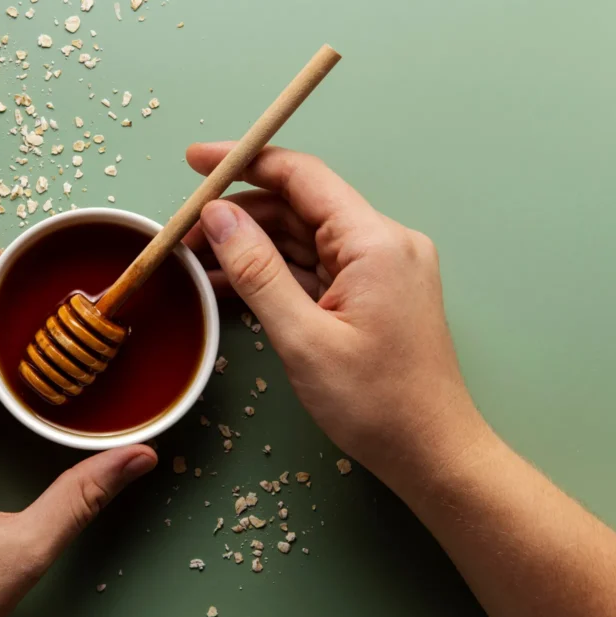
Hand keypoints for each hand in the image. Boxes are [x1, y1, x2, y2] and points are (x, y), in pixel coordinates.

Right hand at [185, 142, 484, 481]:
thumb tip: (218, 217)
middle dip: (239, 216)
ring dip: (251, 248)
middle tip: (183, 236)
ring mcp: (380, 269)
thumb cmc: (377, 404)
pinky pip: (315, 269)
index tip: (195, 162)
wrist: (432, 454)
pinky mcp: (373, 294)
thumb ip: (257, 270)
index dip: (244, 162)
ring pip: (303, 239)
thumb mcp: (303, 339)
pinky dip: (274, 274)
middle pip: (299, 207)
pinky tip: (230, 286)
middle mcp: (383, 244)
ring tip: (195, 264)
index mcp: (374, 242)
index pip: (302, 176)